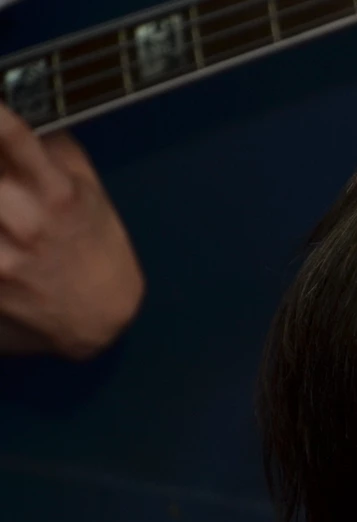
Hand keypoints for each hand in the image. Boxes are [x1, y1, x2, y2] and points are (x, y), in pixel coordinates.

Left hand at [0, 104, 143, 359]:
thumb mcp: (92, 196)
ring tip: (3, 208)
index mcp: (57, 192)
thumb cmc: (98, 253)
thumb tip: (17, 119)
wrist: (101, 320)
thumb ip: (54, 153)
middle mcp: (25, 220)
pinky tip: (3, 234)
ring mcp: (0, 255)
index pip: (10, 134)